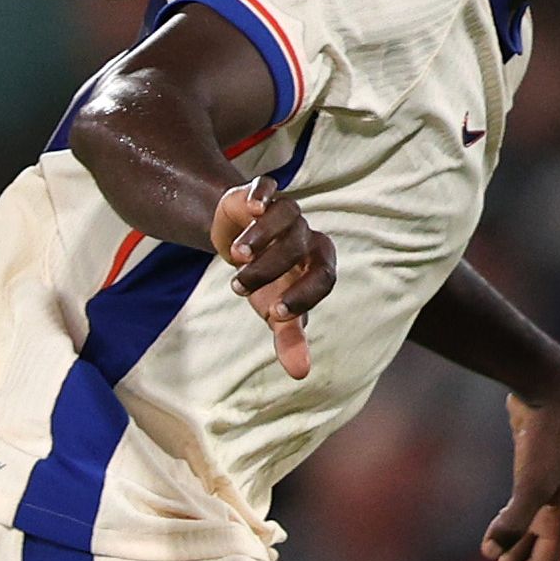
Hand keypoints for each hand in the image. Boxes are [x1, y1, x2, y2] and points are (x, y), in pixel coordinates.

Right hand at [208, 180, 333, 378]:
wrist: (239, 240)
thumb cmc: (267, 279)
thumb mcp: (273, 307)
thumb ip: (289, 336)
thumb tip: (301, 374)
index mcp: (317, 263)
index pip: (324, 277)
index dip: (304, 295)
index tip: (275, 313)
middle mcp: (306, 234)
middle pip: (297, 246)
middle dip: (269, 269)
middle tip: (238, 288)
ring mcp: (285, 211)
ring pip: (283, 216)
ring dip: (259, 237)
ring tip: (235, 257)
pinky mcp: (259, 193)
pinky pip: (266, 187)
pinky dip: (260, 195)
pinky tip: (250, 208)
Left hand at [477, 375, 559, 560]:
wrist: (556, 389)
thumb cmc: (549, 436)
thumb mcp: (531, 480)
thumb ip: (513, 518)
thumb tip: (489, 551)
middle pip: (537, 557)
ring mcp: (549, 491)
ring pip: (531, 536)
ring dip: (513, 559)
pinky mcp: (535, 474)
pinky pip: (525, 515)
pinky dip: (514, 531)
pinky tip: (502, 537)